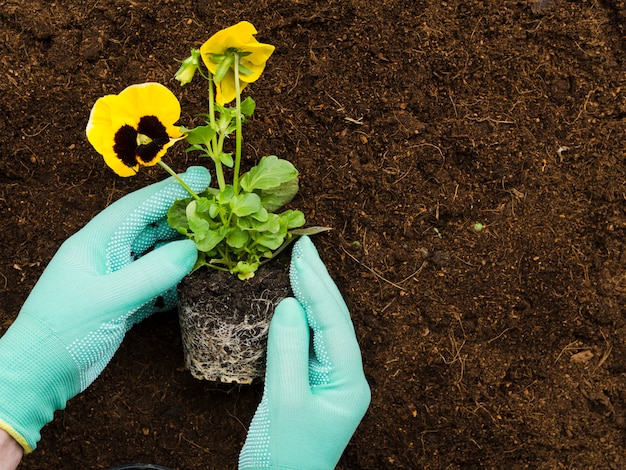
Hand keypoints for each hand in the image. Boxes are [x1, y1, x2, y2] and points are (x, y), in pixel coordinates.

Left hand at [0, 166, 209, 452]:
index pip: (138, 207)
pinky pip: (156, 283)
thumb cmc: (63, 332)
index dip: (171, 192)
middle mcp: (107, 255)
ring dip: (182, 250)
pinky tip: (196, 281)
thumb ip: (151, 274)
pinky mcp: (123, 302)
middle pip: (150, 228)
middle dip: (182, 218)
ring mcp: (115, 279)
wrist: (39, 375)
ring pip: (155, 255)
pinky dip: (176, 281)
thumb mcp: (109, 300)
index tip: (202, 178)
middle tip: (217, 212)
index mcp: (95, 243)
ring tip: (214, 243)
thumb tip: (193, 250)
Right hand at [239, 236, 370, 468]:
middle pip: (333, 318)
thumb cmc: (285, 456)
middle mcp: (345, 376)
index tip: (301, 253)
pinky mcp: (311, 382)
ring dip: (310, 293)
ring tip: (299, 261)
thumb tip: (289, 304)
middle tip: (302, 245)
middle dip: (318, 281)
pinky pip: (307, 340)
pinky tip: (291, 298)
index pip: (333, 322)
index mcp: (349, 381)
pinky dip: (298, 315)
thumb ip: (287, 351)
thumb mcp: (284, 403)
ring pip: (321, 326)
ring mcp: (329, 379)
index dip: (316, 285)